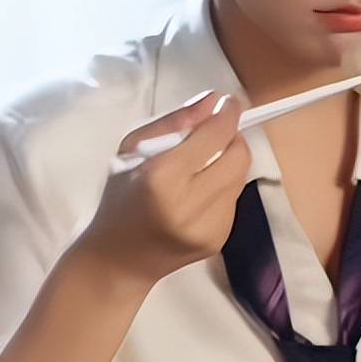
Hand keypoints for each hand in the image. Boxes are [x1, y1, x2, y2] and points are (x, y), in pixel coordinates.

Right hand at [78, 92, 250, 287]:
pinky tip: (197, 195)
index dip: (228, 115)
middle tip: (216, 134)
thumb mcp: (132, 150)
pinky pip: (233, 200)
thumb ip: (174, 122)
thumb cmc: (119, 198)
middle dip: (234, 138)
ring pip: (241, 178)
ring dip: (228, 163)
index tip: (230, 102)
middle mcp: (190, 204)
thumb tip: (214, 100)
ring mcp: (208, 227)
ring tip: (201, 167)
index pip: (214, 136)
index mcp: (162, 177)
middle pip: (239, 157)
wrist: (119, 260)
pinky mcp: (218, 240)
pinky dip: (222, 188)